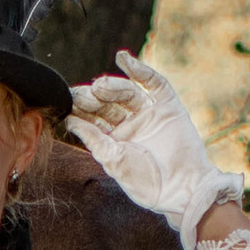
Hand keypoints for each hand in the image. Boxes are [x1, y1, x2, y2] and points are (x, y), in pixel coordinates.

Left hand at [66, 51, 243, 249]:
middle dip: (94, 97)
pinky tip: (123, 59)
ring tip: (100, 86)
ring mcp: (149, 115)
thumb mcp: (113, 161)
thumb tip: (69, 121)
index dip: (81, 109)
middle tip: (83, 94)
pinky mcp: (168, 106)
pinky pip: (154, 84)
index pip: (93, 120)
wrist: (183, 189)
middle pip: (108, 104)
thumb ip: (93, 139)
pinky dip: (140, 70)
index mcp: (114, 142)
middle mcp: (131, 126)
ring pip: (127, 93)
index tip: (66, 100)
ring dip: (112, 86)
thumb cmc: (147, 183)